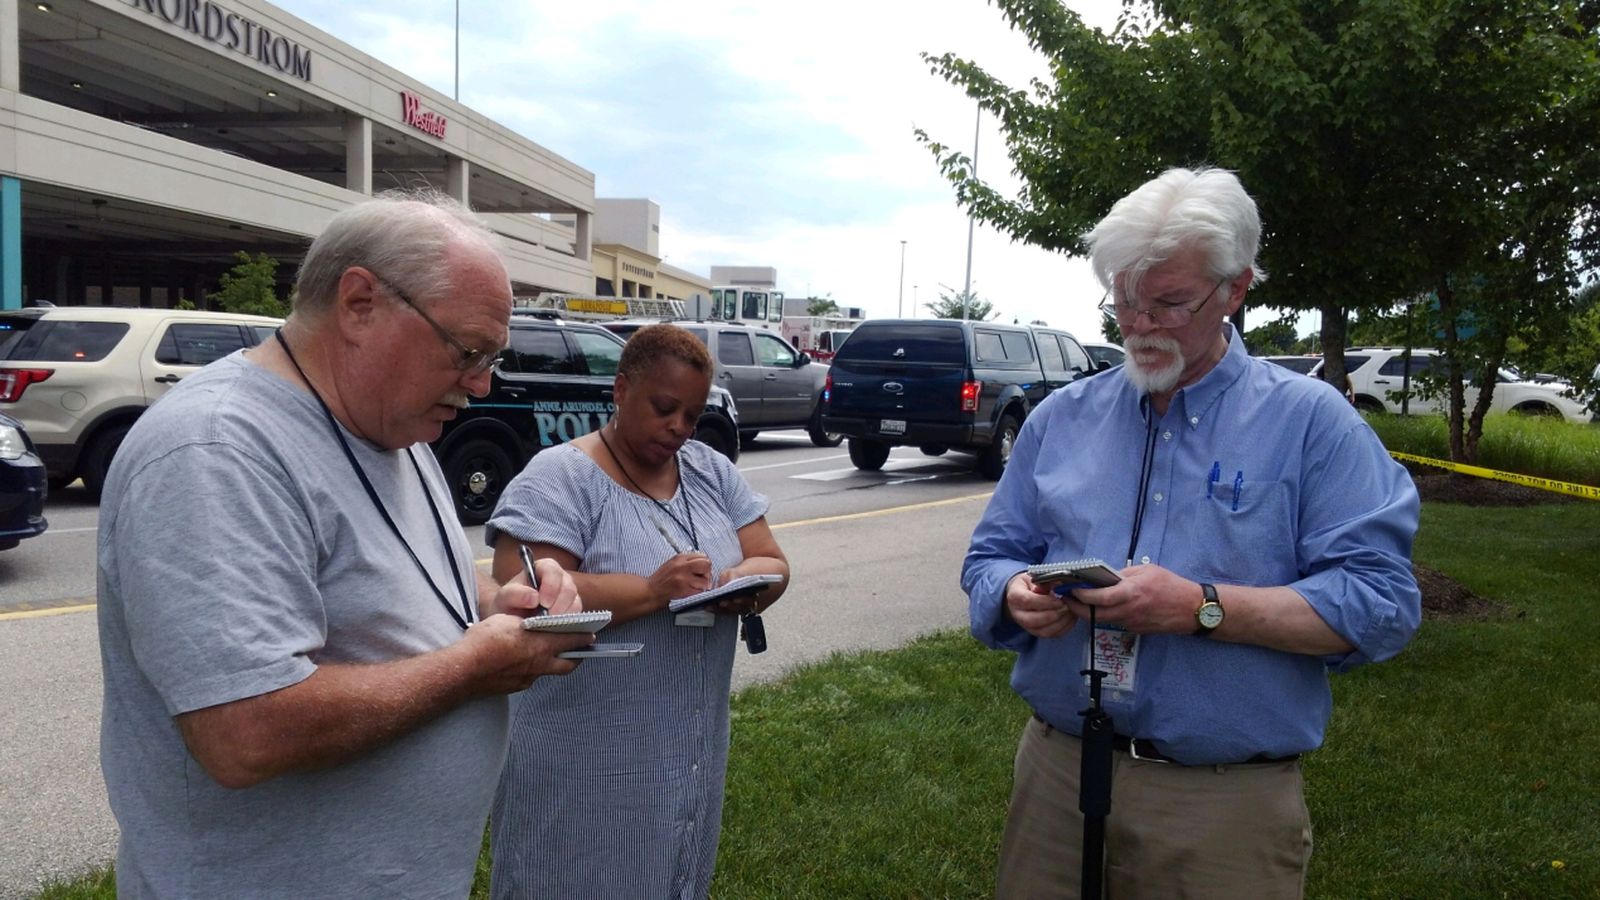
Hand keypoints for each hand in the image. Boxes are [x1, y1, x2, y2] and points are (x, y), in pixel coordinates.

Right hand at [460, 614, 593, 694]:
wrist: (463, 670)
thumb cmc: (484, 641)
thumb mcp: (508, 620)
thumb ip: (528, 622)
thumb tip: (535, 623)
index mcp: (541, 645)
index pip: (572, 640)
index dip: (583, 636)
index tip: (590, 633)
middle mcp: (539, 665)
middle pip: (568, 664)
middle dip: (576, 657)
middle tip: (579, 650)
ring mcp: (528, 678)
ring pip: (548, 670)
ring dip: (551, 662)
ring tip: (546, 653)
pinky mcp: (516, 686)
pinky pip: (530, 677)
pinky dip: (532, 669)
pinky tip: (521, 662)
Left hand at [490, 558, 582, 617]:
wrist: (513, 621)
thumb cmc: (509, 605)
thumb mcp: (504, 598)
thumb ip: (514, 594)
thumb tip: (534, 598)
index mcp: (542, 568)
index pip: (552, 570)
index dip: (550, 585)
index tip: (543, 603)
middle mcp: (559, 578)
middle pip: (568, 586)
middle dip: (559, 604)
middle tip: (547, 618)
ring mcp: (568, 593)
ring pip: (575, 601)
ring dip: (564, 615)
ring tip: (549, 625)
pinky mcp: (572, 609)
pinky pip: (577, 615)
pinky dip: (568, 623)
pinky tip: (556, 628)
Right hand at [648, 552, 714, 605]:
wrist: (650, 592)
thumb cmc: (661, 580)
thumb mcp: (672, 563)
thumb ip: (686, 561)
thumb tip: (702, 562)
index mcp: (680, 558)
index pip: (703, 556)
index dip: (704, 564)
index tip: (701, 570)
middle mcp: (682, 566)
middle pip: (707, 564)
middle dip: (707, 573)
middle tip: (702, 578)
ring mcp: (683, 578)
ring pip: (706, 580)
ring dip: (703, 585)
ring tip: (695, 587)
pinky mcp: (684, 590)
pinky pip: (700, 591)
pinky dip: (698, 593)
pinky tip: (691, 592)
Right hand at [1004, 572, 1077, 637]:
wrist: (1023, 594)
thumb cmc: (1030, 584)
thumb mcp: (1035, 577)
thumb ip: (1044, 582)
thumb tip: (1057, 587)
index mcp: (1014, 597)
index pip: (1027, 601)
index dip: (1045, 602)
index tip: (1059, 599)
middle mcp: (1017, 614)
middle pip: (1033, 620)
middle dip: (1053, 614)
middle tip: (1067, 606)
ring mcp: (1027, 626)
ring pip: (1043, 631)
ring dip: (1060, 622)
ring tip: (1070, 611)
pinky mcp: (1038, 632)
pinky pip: (1052, 635)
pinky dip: (1064, 627)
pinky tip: (1070, 617)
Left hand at [1059, 564, 1196, 633]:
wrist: (1191, 609)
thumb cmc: (1171, 585)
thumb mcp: (1147, 571)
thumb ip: (1124, 575)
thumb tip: (1104, 578)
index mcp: (1131, 593)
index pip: (1098, 598)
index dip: (1081, 595)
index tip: (1070, 588)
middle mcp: (1128, 611)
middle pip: (1093, 615)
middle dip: (1076, 607)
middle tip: (1067, 598)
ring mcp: (1131, 623)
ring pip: (1102, 621)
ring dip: (1088, 613)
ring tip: (1080, 601)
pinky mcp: (1135, 630)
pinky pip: (1114, 623)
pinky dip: (1104, 616)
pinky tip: (1102, 607)